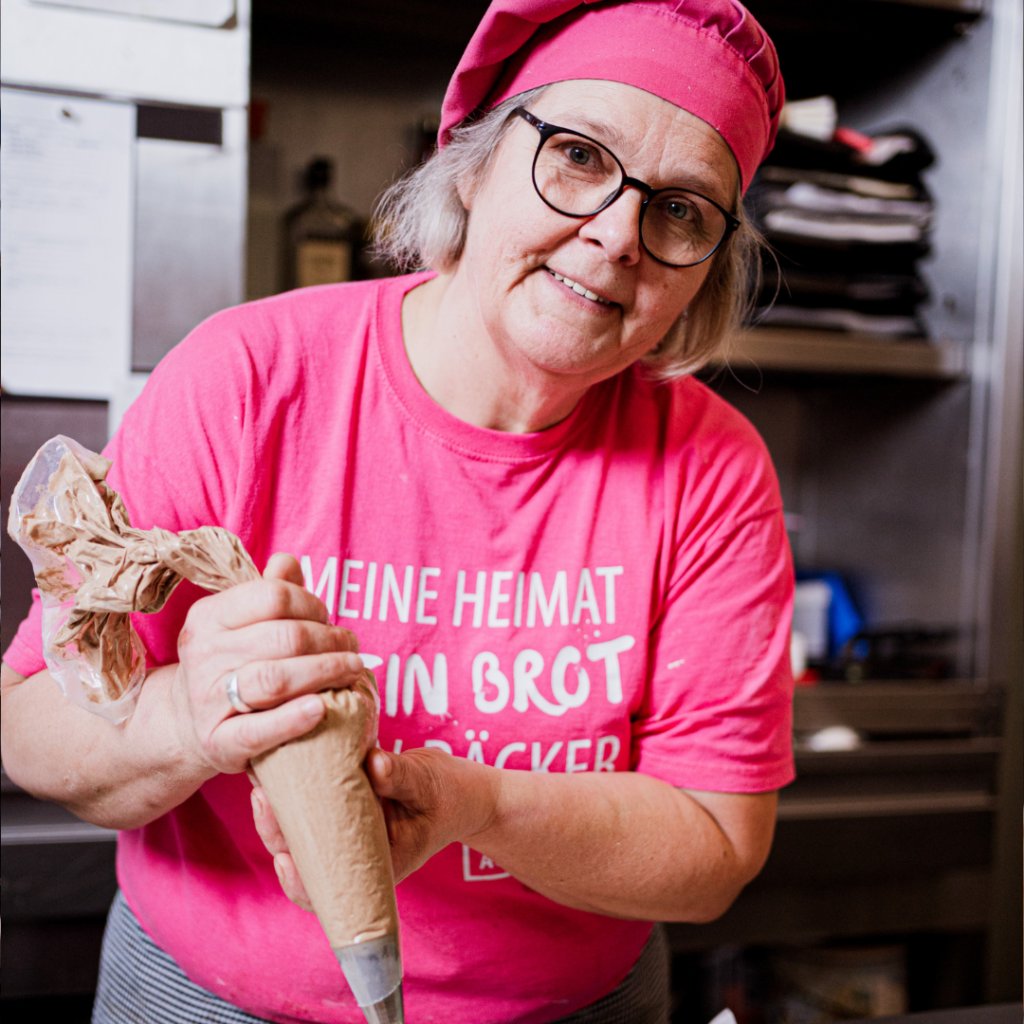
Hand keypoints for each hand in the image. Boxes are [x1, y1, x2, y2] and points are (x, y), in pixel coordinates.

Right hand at [172, 553, 363, 776]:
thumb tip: (287, 561)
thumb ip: (269, 593)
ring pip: (275, 679)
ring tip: (352, 671)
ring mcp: (208, 699)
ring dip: (325, 672)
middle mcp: (204, 654)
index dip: (312, 604)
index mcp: (209, 616)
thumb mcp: (240, 624)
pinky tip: (321, 708)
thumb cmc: (230, 665)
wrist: (187, 725)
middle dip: (330, 640)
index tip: (328, 618)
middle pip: (284, 637)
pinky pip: (259, 730)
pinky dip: (293, 719)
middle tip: (352, 648)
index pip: (273, 596)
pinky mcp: (218, 742)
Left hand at [250, 746, 497, 907]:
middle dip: (276, 832)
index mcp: (375, 867)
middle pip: (304, 858)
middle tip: (261, 797)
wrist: (460, 791)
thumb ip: (402, 778)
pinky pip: (312, 807)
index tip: (281, 858)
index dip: (298, 881)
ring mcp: (346, 832)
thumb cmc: (447, 795)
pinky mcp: (343, 807)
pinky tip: (278, 767)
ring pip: (301, 832)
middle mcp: (354, 855)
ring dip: (278, 811)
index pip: (327, 890)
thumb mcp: (428, 786)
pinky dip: (294, 792)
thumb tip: (374, 764)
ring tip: (261, 780)